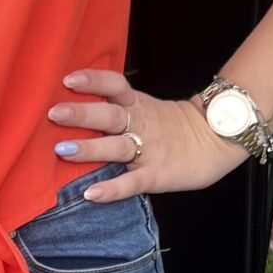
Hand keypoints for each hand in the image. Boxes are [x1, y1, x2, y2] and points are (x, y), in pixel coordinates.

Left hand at [48, 68, 250, 198]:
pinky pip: (132, 182)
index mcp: (138, 105)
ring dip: (89, 148)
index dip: (94, 81)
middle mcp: (140, 125)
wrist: (218, 140)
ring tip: (62, 150)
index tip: (68, 79)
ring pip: (116, 146)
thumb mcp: (148, 108)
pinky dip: (112, 189)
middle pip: (110, 115)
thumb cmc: (175, 126)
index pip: (115, 86)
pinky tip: (92, 194)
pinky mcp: (157, 176)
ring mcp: (149, 151)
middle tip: (54, 113)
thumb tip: (75, 106)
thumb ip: (119, 107)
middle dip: (82, 114)